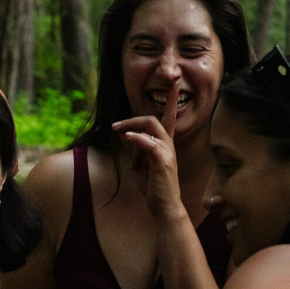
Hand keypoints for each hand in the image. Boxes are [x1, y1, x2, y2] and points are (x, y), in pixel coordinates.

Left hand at [113, 80, 184, 220]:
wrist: (163, 206)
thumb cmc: (153, 186)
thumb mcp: (139, 163)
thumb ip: (134, 147)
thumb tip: (124, 132)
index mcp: (165, 143)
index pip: (169, 116)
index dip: (171, 99)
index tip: (174, 82)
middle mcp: (169, 145)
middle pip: (153, 119)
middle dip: (132, 119)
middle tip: (115, 127)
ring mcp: (167, 152)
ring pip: (151, 128)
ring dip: (132, 130)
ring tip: (118, 133)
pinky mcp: (163, 162)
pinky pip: (149, 143)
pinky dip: (137, 139)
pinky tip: (127, 139)